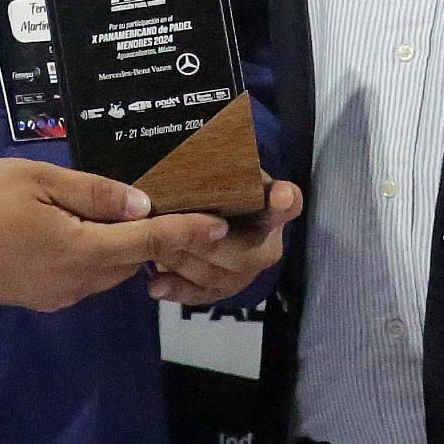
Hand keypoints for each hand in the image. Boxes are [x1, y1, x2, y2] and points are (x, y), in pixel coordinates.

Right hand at [0, 158, 231, 312]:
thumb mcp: (38, 179)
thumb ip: (95, 193)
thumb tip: (143, 204)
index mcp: (78, 251)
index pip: (146, 243)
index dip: (184, 232)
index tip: (220, 224)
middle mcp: (72, 284)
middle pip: (127, 262)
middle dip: (148, 238)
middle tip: (161, 204)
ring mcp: (51, 296)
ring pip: (103, 273)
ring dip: (115, 249)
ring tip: (113, 213)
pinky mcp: (32, 299)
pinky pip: (77, 280)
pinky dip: (88, 259)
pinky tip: (72, 231)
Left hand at [147, 181, 302, 304]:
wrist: (203, 210)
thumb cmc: (211, 184)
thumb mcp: (215, 168)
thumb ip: (213, 167)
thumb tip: (195, 149)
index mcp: (273, 203)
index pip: (288, 203)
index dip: (284, 202)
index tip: (280, 197)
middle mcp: (268, 241)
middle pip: (246, 253)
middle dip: (208, 246)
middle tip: (174, 234)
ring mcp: (247, 269)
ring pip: (221, 277)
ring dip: (186, 265)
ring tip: (155, 252)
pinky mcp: (224, 288)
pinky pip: (204, 294)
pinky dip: (179, 290)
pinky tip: (156, 285)